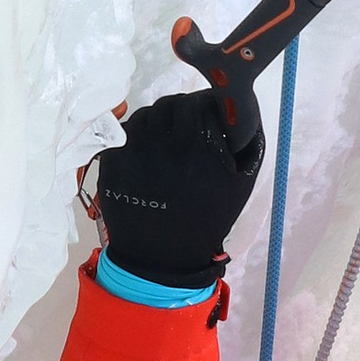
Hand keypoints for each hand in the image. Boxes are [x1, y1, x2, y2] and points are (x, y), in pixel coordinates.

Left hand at [90, 87, 266, 285]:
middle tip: (188, 124)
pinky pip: (124, 135)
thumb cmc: (207, 219)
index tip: (209, 111)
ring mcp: (132, 152)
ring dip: (157, 121)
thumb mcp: (242, 182)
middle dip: (180, 109)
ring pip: (144, 116)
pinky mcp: (111, 163)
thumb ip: (248, 138)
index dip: (205, 103)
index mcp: (196, 146)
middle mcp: (162, 144)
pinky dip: (138, 137)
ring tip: (166, 138)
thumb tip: (238, 104)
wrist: (163, 258)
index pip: (196, 103)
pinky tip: (148, 152)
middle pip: (168, 105)